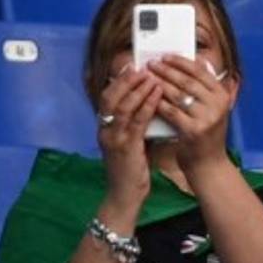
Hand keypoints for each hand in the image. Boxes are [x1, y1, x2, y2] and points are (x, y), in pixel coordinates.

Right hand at [96, 65, 161, 211]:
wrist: (125, 195)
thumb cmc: (131, 169)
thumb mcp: (130, 143)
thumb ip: (134, 125)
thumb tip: (148, 105)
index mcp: (104, 128)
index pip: (107, 97)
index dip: (118, 81)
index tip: (130, 66)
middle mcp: (105, 130)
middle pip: (111, 97)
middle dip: (126, 80)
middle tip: (141, 67)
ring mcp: (113, 138)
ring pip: (123, 106)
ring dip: (138, 89)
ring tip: (151, 76)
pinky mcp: (125, 147)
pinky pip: (137, 121)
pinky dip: (147, 105)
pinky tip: (157, 96)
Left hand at [148, 55, 233, 173]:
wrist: (209, 163)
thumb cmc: (206, 133)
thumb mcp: (212, 109)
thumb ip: (205, 88)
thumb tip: (194, 61)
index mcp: (222, 95)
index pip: (200, 71)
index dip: (181, 62)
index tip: (166, 56)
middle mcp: (218, 105)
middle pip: (187, 81)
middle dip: (167, 71)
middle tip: (151, 64)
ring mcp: (207, 118)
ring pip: (178, 95)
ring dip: (159, 84)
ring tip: (146, 78)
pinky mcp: (194, 130)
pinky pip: (171, 112)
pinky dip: (158, 103)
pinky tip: (148, 97)